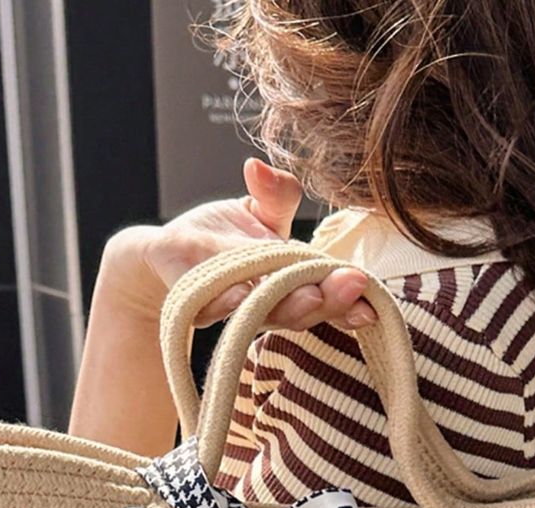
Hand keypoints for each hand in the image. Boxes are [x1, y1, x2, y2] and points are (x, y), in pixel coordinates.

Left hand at [96, 157, 376, 329]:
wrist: (166, 256)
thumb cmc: (221, 239)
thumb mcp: (257, 215)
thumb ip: (275, 197)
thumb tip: (260, 170)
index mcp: (289, 284)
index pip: (324, 293)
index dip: (347, 297)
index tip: (368, 291)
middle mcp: (263, 303)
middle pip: (299, 309)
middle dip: (325, 300)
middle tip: (349, 286)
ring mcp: (229, 305)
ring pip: (261, 310)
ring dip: (287, 304)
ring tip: (309, 292)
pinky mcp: (192, 300)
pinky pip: (211, 304)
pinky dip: (226, 301)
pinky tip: (240, 294)